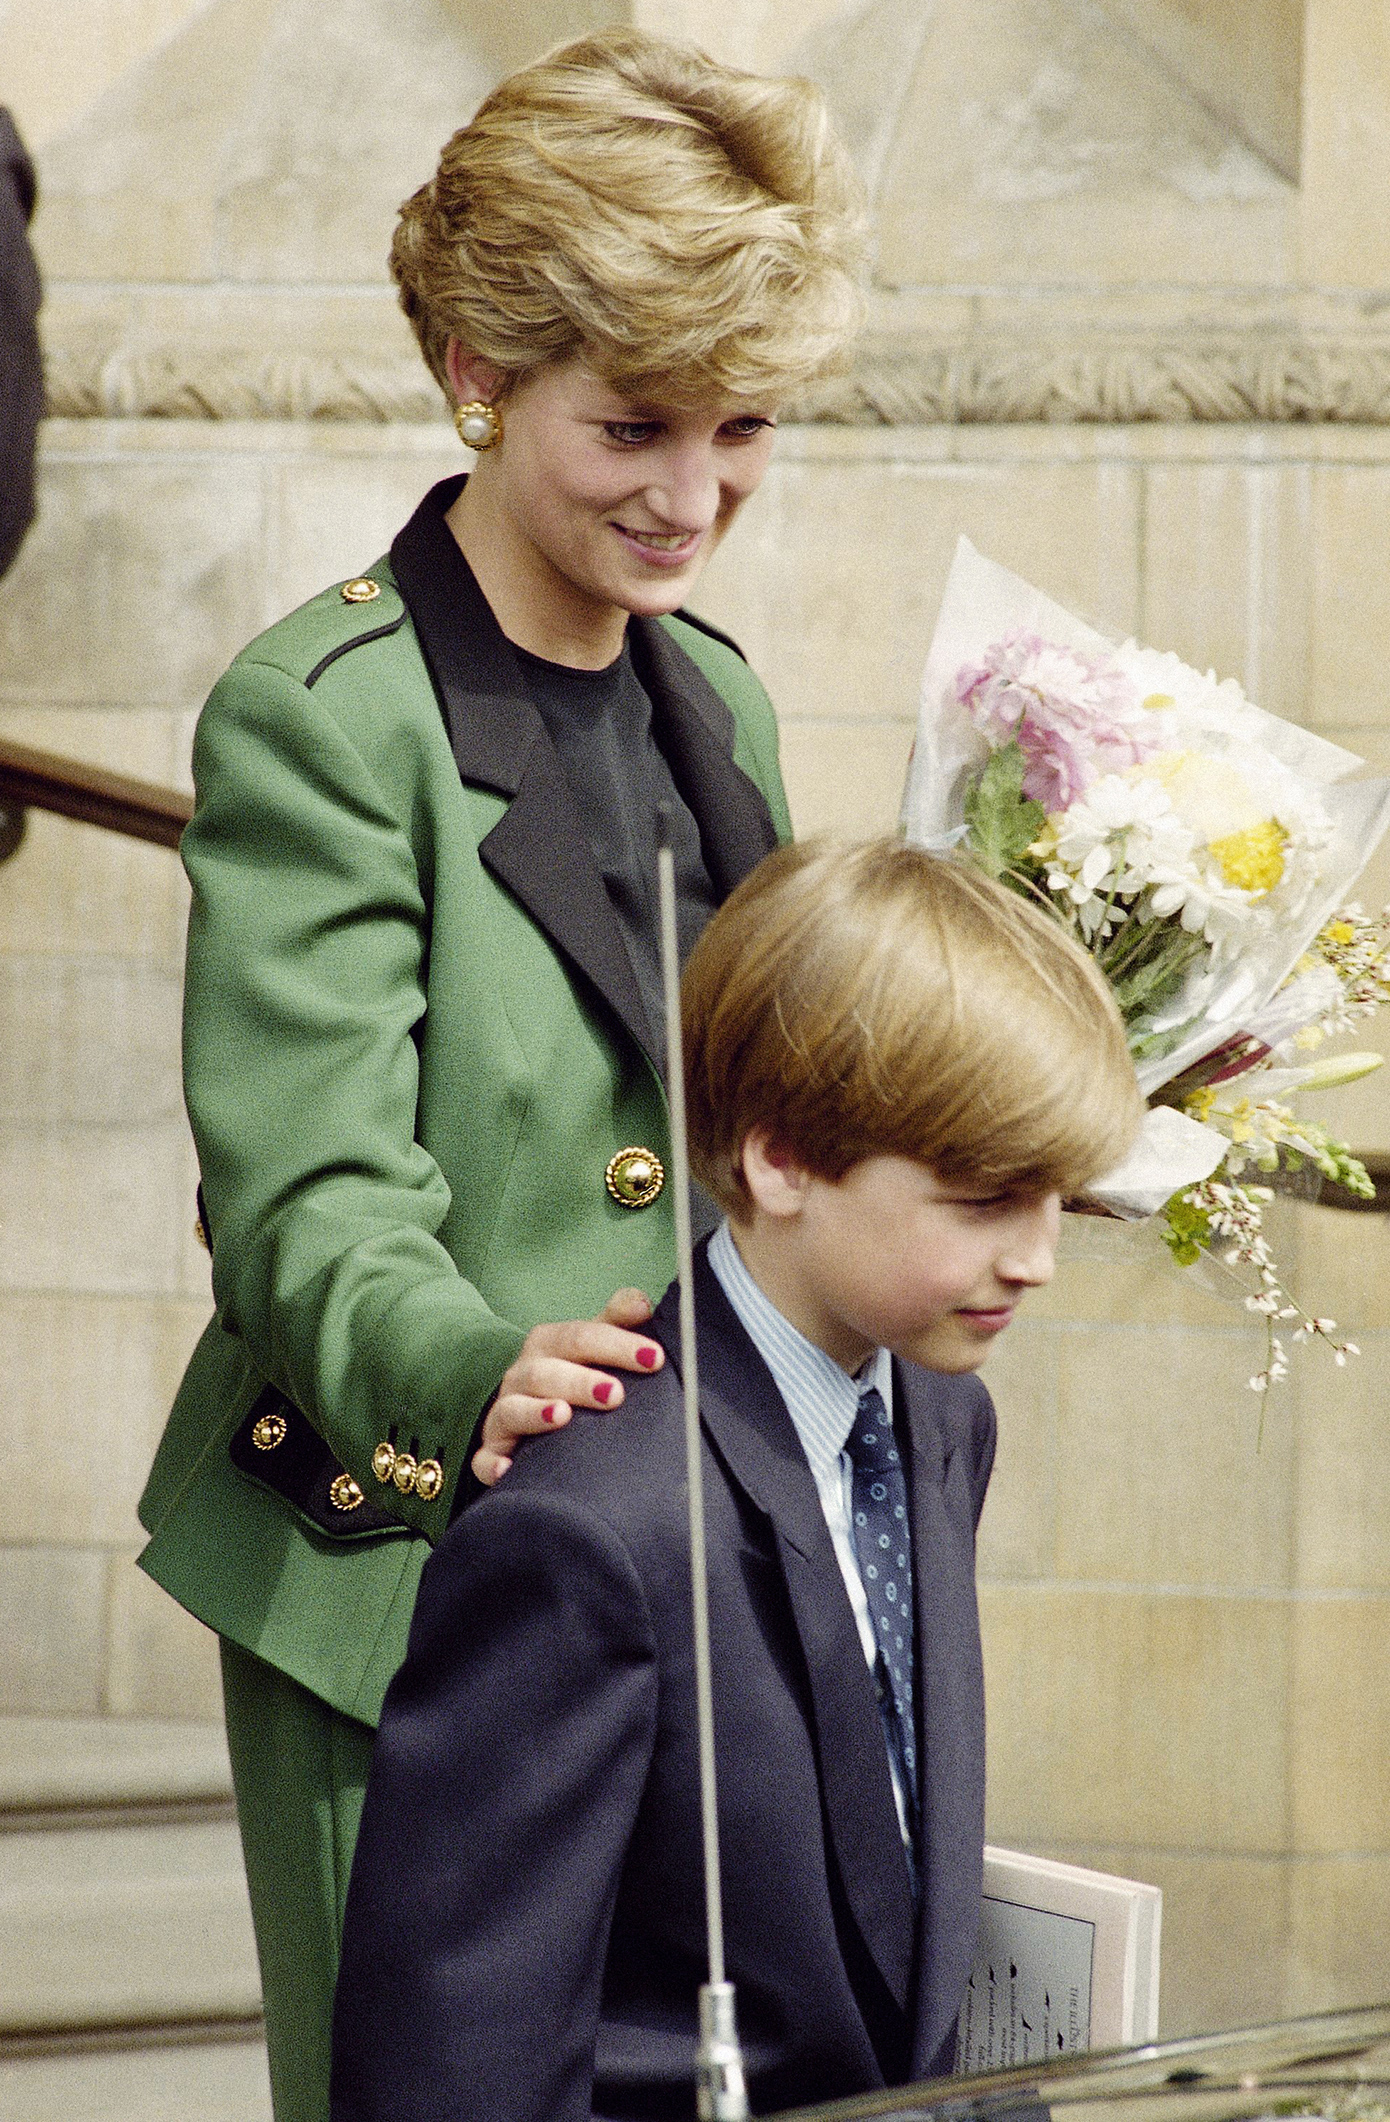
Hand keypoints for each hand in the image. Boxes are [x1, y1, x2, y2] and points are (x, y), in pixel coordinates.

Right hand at [471, 1288, 664, 1485]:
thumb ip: (617, 1320)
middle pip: (546, 1372)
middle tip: (616, 1394)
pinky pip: (485, 1459)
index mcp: (548, 1344)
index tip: (654, 1358)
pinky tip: (509, 1468)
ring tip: (563, 1416)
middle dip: (580, 1382)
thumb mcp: (593, 1342)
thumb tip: (643, 1303)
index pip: (581, 1337)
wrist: (528, 1408)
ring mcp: (504, 1413)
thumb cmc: (573, 1371)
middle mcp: (522, 1374)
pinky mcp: (492, 1451)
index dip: (618, 1345)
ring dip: (536, 1413)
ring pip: (513, 1409)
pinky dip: (493, 1464)